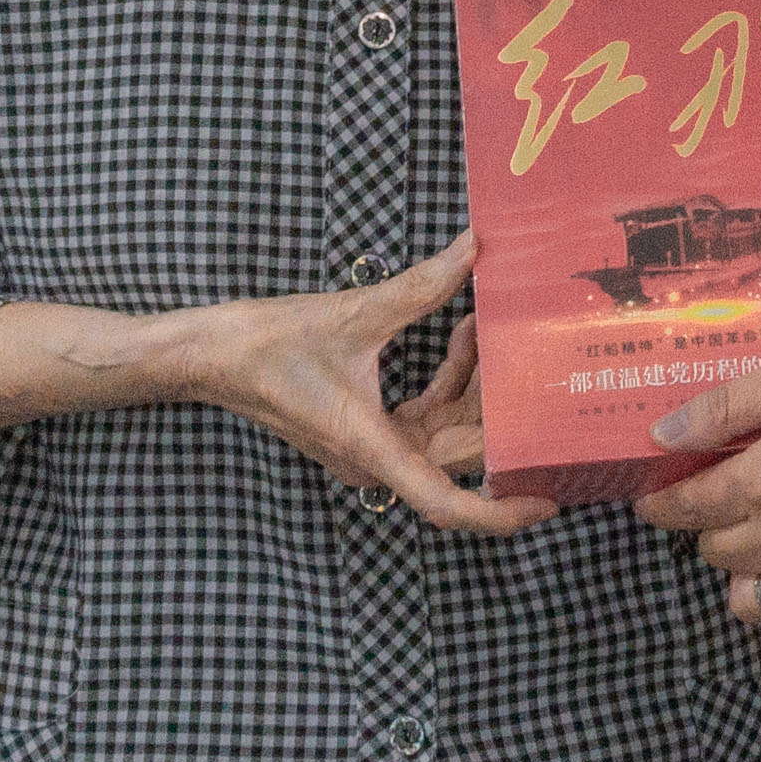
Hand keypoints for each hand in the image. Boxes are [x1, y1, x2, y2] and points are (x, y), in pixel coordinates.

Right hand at [178, 231, 555, 535]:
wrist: (214, 354)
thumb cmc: (272, 345)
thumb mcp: (357, 312)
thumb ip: (423, 286)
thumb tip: (474, 248)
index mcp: (374, 450)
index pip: (447, 503)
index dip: (500, 513)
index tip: (546, 503)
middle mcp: (378, 460)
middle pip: (459, 454)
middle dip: (502, 415)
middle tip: (544, 372)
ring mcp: (373, 446)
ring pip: (446, 430)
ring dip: (477, 389)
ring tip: (505, 335)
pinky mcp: (367, 425)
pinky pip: (425, 412)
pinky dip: (450, 378)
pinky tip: (465, 332)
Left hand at [628, 334, 760, 635]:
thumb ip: (727, 406)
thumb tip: (661, 434)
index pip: (686, 508)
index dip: (661, 501)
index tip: (653, 495)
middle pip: (713, 551)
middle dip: (705, 523)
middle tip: (721, 495)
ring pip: (748, 600)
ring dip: (740, 570)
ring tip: (757, 534)